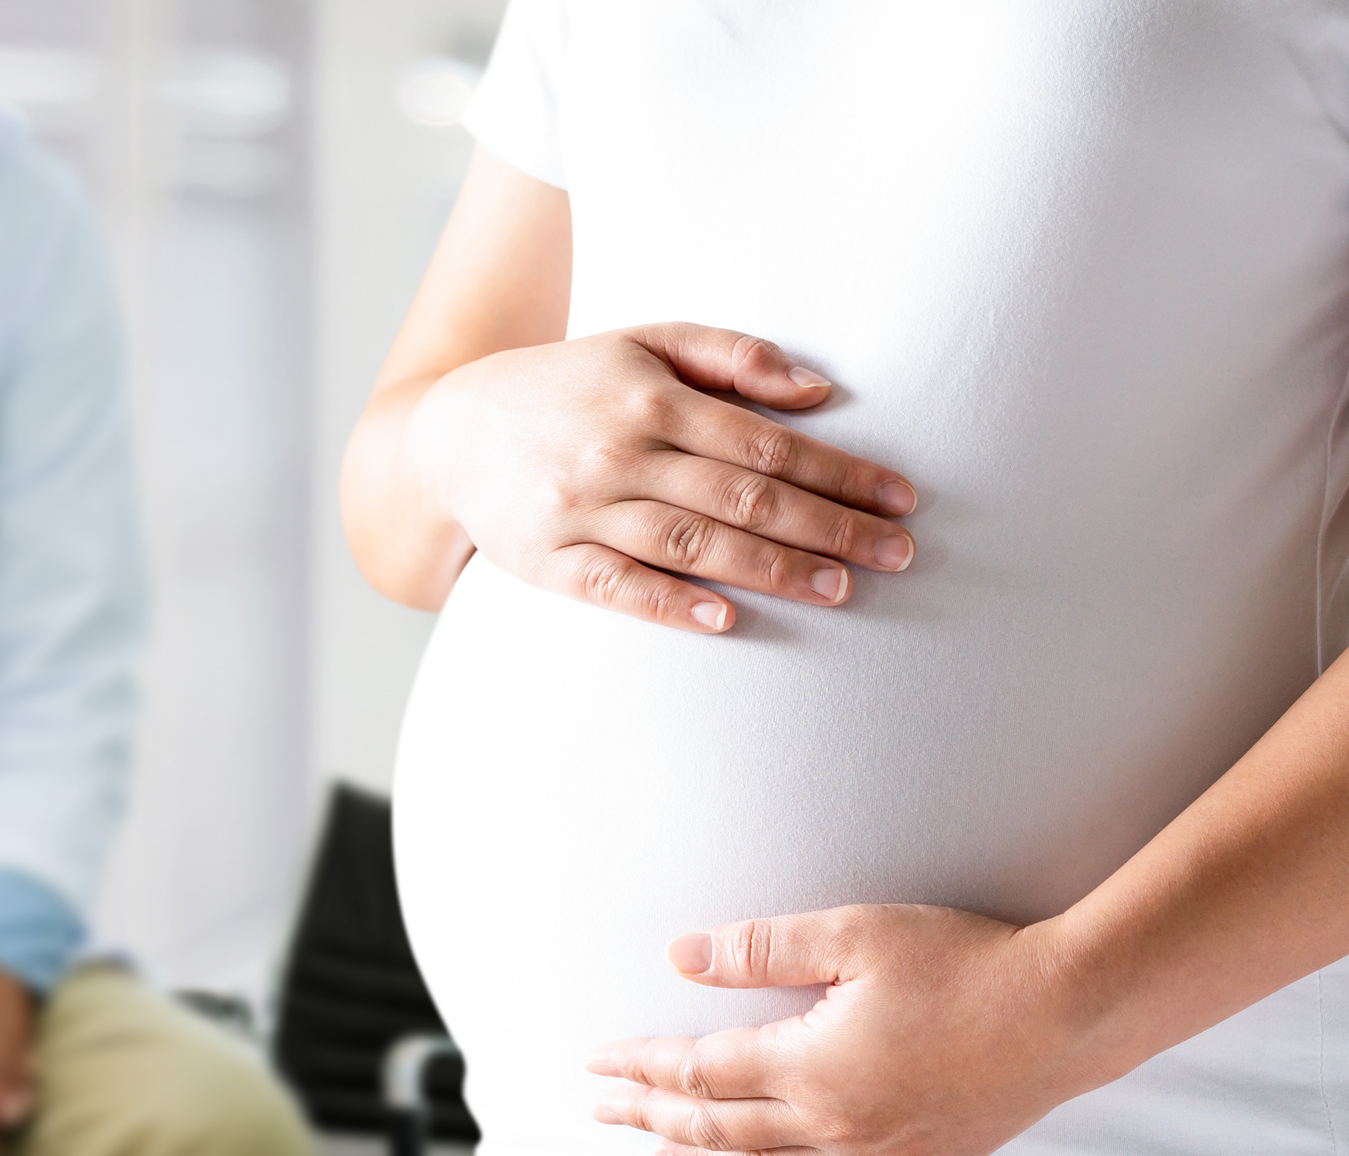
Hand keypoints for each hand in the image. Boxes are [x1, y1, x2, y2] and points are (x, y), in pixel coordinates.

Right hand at [406, 323, 917, 632]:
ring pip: (692, 544)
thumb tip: (820, 391)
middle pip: (742, 497)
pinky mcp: (547, 563)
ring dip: (773, 570)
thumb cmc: (568, 386)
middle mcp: (616, 450)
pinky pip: (617, 589)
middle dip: (829, 527)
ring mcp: (579, 510)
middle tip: (899, 555)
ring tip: (842, 589)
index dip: (839, 472)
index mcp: (648, 394)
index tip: (900, 498)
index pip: (765, 442)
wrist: (448, 435)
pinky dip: (671, 604)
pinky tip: (726, 620)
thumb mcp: (641, 342)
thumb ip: (730, 356)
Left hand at [586, 905, 1117, 1155]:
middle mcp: (834, 1124)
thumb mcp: (856, 933)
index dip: (641, 1070)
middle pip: (717, 1130)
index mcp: (811, 1067)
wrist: (1067, 1013)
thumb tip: (683, 955)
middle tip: (602, 1114)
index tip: (598, 1065)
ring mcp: (876, 1154)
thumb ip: (762, 949)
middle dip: (651, 1121)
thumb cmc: (969, 964)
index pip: (698, 1074)